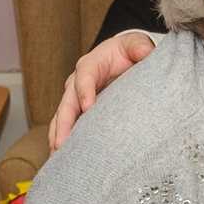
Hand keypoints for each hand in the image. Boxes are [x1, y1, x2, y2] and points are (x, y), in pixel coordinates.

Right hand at [48, 32, 155, 150]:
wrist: (124, 58)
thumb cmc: (129, 50)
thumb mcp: (136, 44)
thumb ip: (140, 47)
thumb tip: (146, 52)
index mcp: (90, 65)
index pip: (84, 76)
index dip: (84, 91)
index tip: (88, 107)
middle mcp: (77, 82)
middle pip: (67, 103)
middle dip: (63, 123)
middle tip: (61, 143)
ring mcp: (75, 98)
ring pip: (61, 118)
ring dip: (58, 136)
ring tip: (57, 156)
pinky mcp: (79, 112)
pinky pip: (66, 127)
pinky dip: (63, 141)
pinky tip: (63, 159)